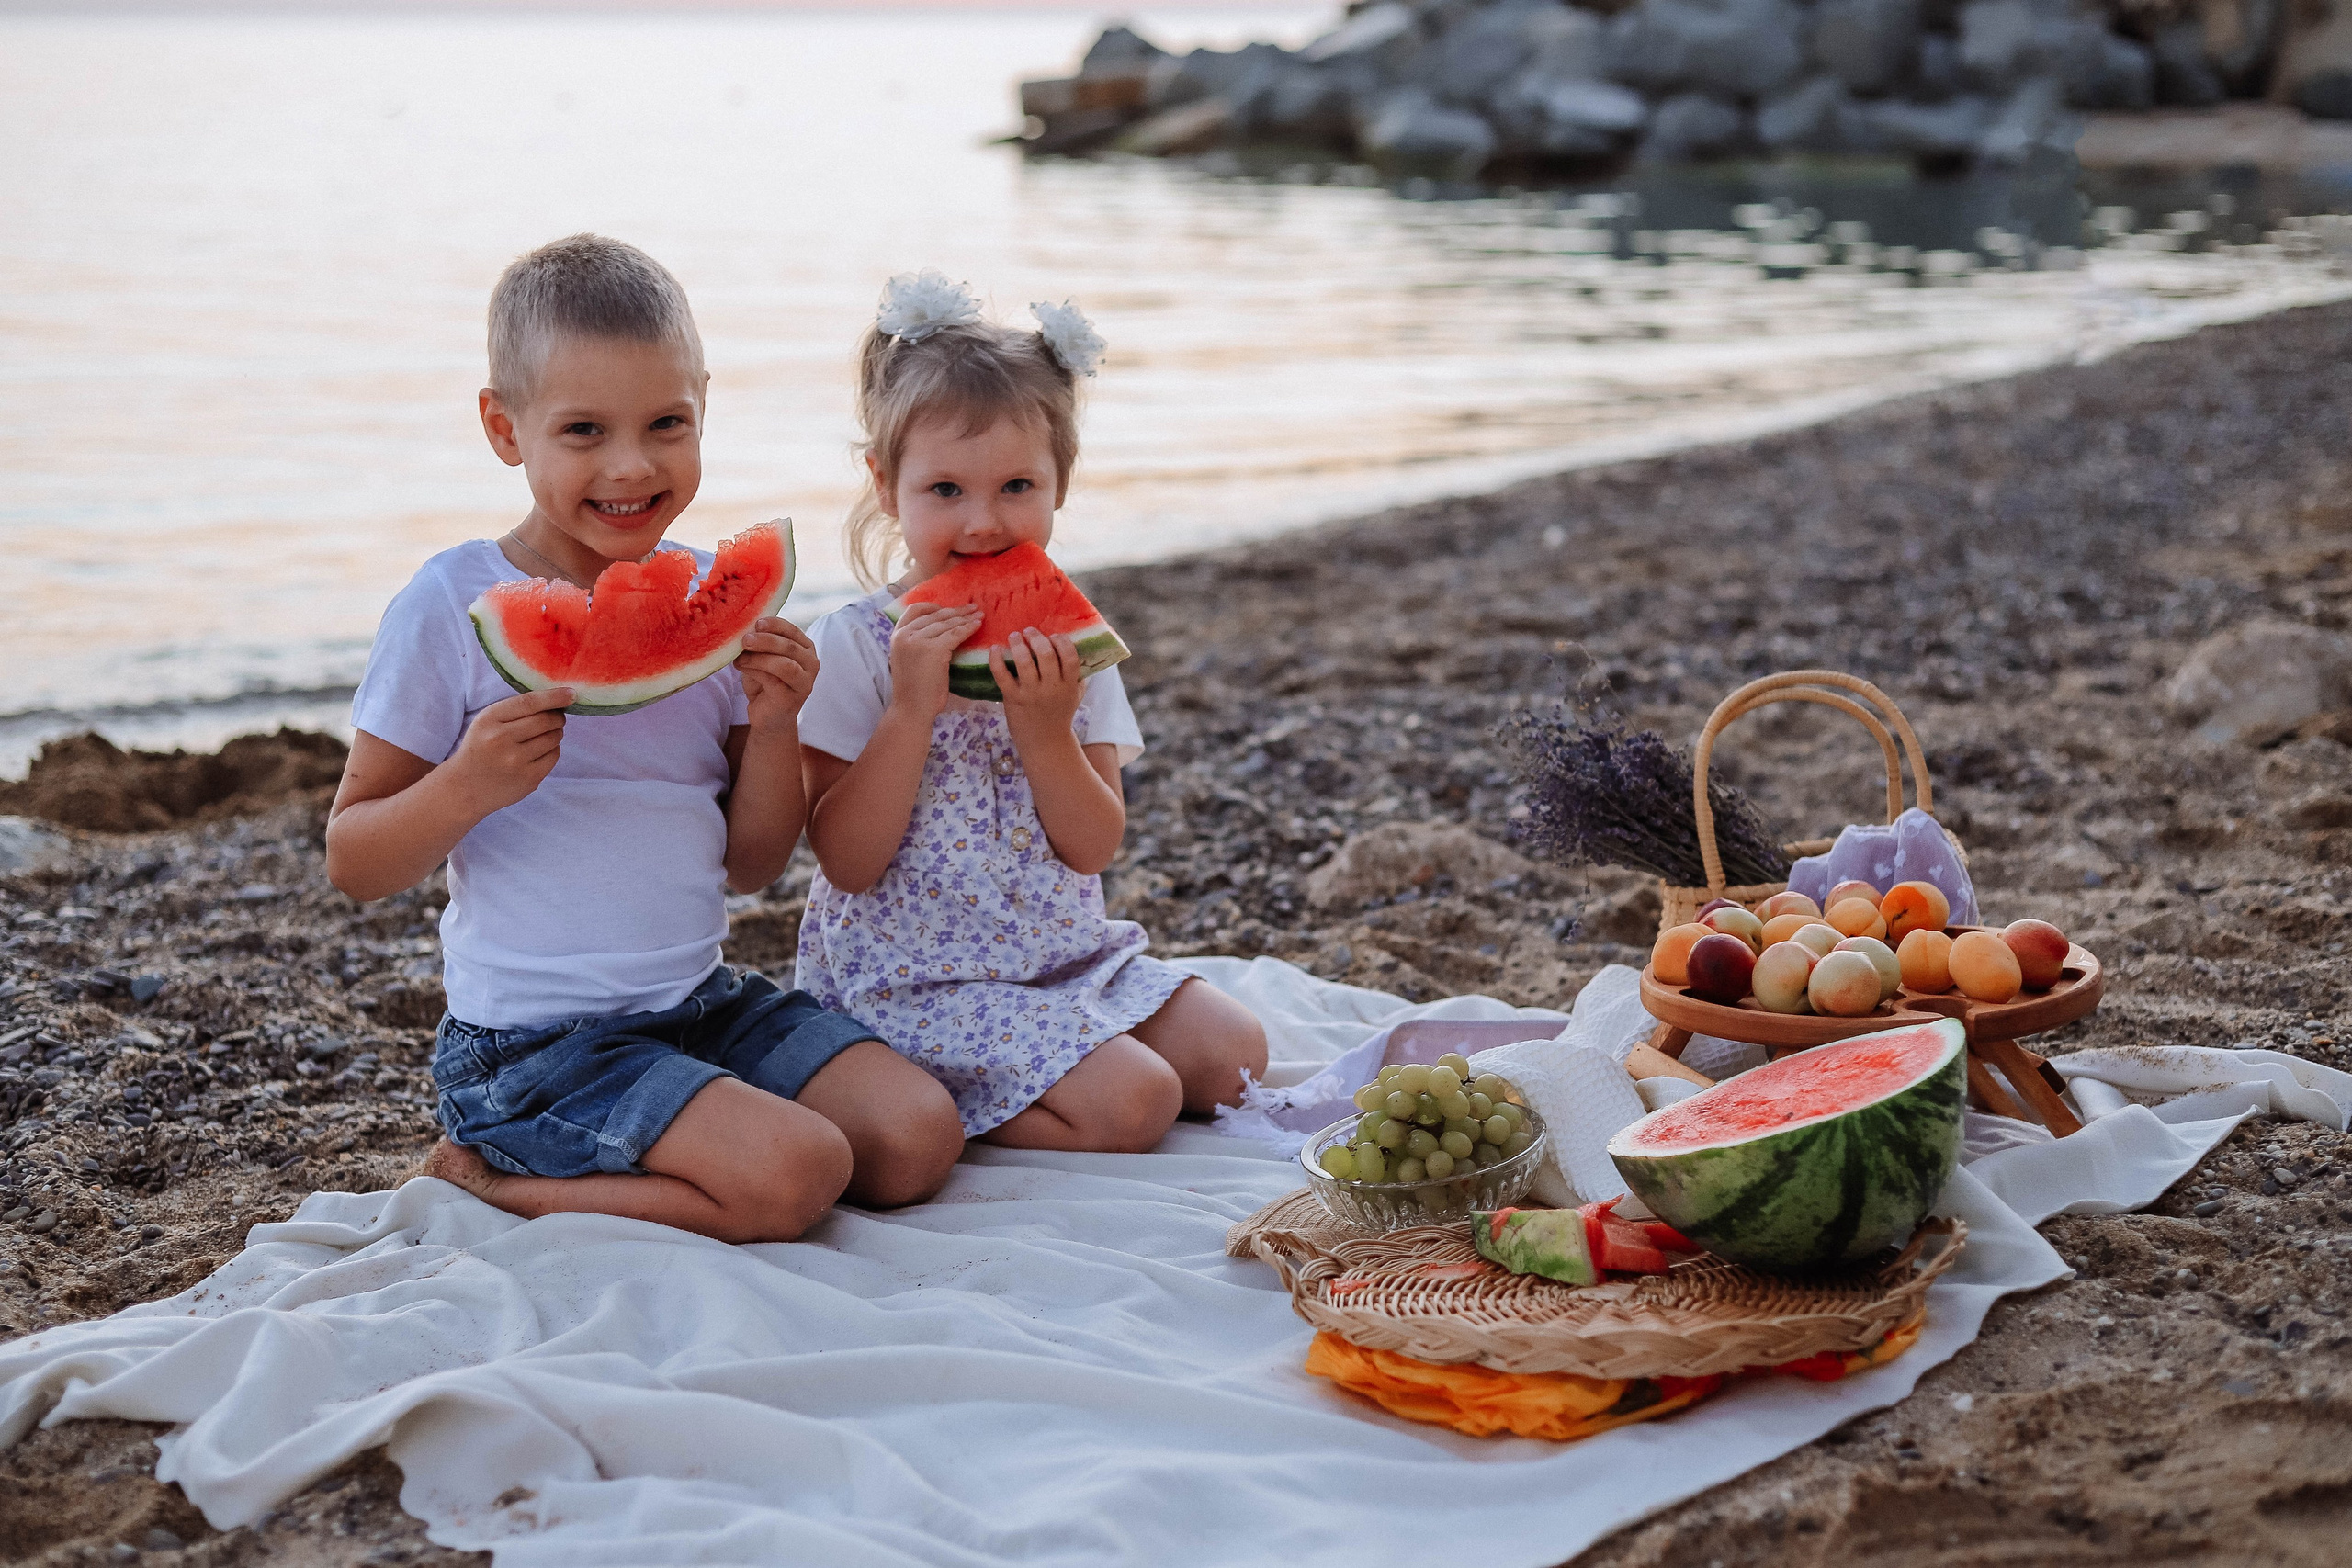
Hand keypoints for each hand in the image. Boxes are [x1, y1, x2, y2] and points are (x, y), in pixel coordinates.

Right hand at [447, 688, 570, 813]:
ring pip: (553, 738)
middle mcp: (501, 739)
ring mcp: (516, 761)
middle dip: (557, 717)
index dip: (554, 697)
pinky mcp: (528, 778)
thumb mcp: (487, 722)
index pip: (529, 703)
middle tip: (556, 718)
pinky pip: (554, 755)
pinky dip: (552, 750)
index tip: (571, 693)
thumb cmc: (481, 747)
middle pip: (546, 720)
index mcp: (489, 719)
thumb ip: (516, 709)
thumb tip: (557, 699)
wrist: (465, 787)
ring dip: (555, 733)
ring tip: (541, 736)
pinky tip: (537, 753)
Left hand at [735, 616, 817, 732]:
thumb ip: (760, 643)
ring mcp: (804, 683)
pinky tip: (740, 666)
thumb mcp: (764, 658)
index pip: (793, 631)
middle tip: (745, 639)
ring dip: (760, 657)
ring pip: (784, 664)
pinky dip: (754, 670)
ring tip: (740, 656)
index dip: (774, 625)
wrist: (768, 717)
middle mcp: (811, 665)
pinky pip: (773, 680)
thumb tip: (743, 627)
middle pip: (789, 647)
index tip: (756, 623)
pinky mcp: (792, 699)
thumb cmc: (766, 683)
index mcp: (806, 649)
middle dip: (765, 640)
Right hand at [888, 600, 981, 720]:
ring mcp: (918, 641)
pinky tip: (977, 626)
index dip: (933, 606)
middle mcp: (904, 634)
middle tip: (973, 608)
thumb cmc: (914, 689)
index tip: (948, 609)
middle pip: (935, 615)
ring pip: (947, 623)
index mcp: (896, 635)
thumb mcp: (908, 658)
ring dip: (965, 618)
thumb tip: (939, 629)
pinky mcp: (933, 650)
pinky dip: (968, 628)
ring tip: (980, 615)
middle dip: (956, 611)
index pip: (914, 609)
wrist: (912, 709)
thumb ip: (917, 641)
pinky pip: (955, 634)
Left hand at [990, 628, 1082, 741]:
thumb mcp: (1075, 695)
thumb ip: (1077, 675)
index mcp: (1069, 684)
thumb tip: (1075, 649)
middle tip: (1029, 631)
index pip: (1070, 656)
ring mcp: (1032, 693)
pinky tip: (994, 649)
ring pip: (1024, 662)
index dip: (1061, 641)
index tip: (1053, 636)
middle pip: (1046, 654)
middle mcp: (1052, 688)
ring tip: (1014, 636)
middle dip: (1036, 637)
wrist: (1045, 744)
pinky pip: (1002, 675)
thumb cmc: (1059, 715)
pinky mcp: (1013, 699)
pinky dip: (996, 660)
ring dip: (1017, 644)